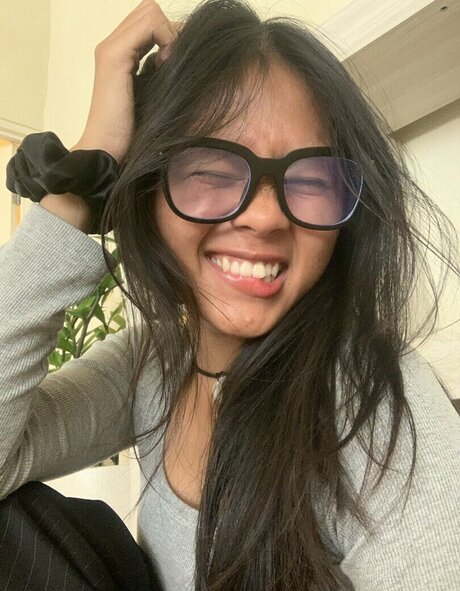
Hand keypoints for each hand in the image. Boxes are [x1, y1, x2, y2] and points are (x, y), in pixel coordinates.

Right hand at [72, 0, 178, 162]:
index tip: (174, 67)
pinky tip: (164, 67)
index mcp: (119, 53)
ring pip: (151, 12)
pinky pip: (150, 25)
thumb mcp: (152, 95)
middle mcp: (112, 44)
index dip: (169, 36)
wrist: (108, 150)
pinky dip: (165, 41)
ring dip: (169, 36)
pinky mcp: (114, 56)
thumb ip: (160, 72)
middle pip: (150, 10)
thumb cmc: (132, 132)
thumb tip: (183, 55)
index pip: (151, 21)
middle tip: (172, 64)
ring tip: (167, 67)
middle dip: (170, 31)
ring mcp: (111, 47)